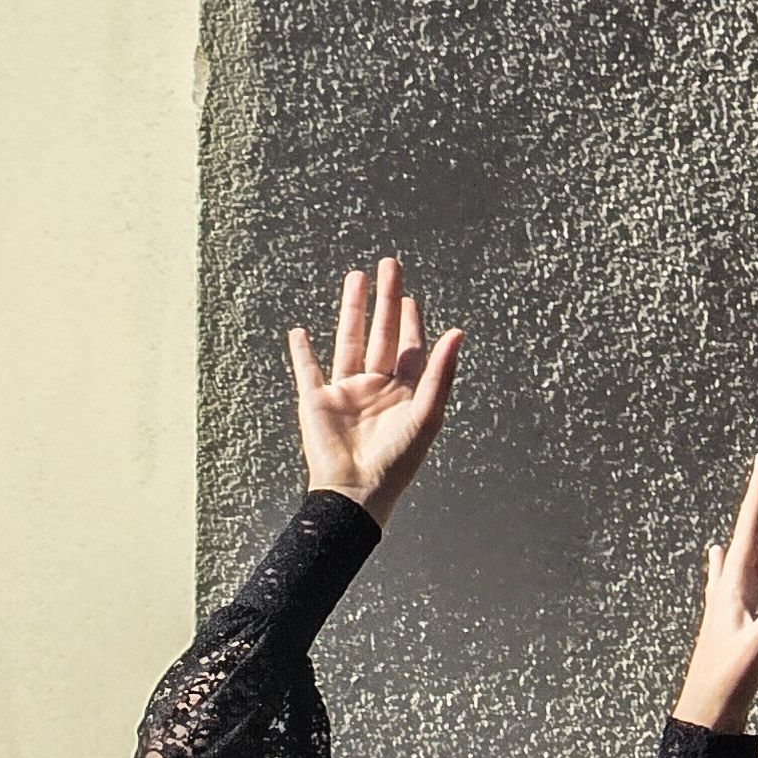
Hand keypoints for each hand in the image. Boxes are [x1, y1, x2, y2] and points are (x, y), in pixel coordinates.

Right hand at [288, 257, 461, 526]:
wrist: (355, 492)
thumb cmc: (396, 461)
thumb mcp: (427, 414)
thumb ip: (440, 372)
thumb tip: (458, 331)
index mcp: (402, 391)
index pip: (409, 346)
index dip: (411, 319)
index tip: (411, 296)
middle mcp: (375, 388)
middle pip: (381, 333)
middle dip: (385, 300)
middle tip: (389, 265)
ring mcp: (345, 393)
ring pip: (348, 341)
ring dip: (351, 310)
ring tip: (355, 277)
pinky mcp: (317, 402)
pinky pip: (308, 371)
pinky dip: (302, 352)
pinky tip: (299, 332)